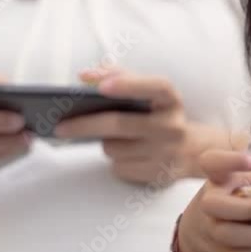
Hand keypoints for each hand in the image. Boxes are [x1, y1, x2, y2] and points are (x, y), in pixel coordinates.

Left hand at [53, 67, 221, 183]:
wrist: (191, 151)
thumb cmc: (157, 113)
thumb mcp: (148, 92)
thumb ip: (119, 76)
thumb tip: (85, 77)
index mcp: (171, 99)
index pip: (155, 87)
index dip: (128, 84)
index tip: (100, 86)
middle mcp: (172, 126)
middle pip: (119, 124)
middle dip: (85, 125)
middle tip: (59, 126)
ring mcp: (166, 153)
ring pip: (114, 148)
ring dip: (104, 142)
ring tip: (112, 137)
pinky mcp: (156, 175)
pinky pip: (119, 166)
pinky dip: (115, 159)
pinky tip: (125, 153)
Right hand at [178, 150, 250, 251]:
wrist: (201, 227)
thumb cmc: (233, 196)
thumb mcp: (246, 181)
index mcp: (217, 178)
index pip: (211, 162)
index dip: (230, 160)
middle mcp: (209, 200)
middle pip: (214, 204)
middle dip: (241, 208)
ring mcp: (210, 226)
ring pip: (223, 233)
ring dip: (249, 236)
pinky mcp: (216, 248)